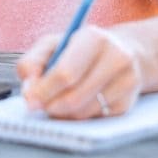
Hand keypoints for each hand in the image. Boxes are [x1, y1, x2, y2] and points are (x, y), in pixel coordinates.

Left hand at [16, 25, 143, 118]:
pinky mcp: (128, 102)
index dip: (44, 90)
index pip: (66, 73)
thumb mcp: (51, 45)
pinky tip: (76, 103)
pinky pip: (95, 119)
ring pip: (85, 111)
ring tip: (55, 102)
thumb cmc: (77, 50)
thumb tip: (29, 90)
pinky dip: (79, 116)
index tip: (29, 100)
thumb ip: (32, 63)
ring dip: (63, 112)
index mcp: (94, 38)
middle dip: (51, 105)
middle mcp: (116, 57)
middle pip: (75, 96)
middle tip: (39, 106)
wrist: (118, 53)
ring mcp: (127, 81)